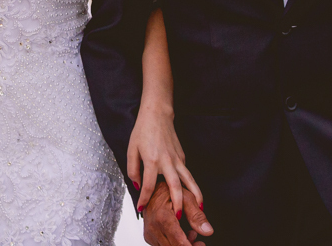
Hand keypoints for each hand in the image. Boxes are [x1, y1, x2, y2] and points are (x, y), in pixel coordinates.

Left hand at [128, 102, 201, 217]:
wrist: (157, 114)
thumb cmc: (143, 131)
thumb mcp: (131, 149)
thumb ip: (133, 168)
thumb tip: (137, 184)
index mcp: (152, 160)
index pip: (149, 186)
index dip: (144, 199)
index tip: (141, 209)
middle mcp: (167, 161)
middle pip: (175, 186)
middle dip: (177, 203)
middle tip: (178, 217)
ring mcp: (177, 158)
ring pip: (189, 180)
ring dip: (195, 194)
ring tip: (199, 208)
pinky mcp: (182, 156)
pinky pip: (187, 172)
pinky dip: (191, 184)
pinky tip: (191, 193)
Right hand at [143, 181, 211, 245]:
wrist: (151, 188)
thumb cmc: (168, 190)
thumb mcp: (186, 198)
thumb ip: (197, 216)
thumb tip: (208, 230)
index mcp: (163, 218)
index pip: (179, 243)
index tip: (201, 245)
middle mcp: (154, 228)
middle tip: (200, 242)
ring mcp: (150, 234)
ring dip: (182, 244)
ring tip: (191, 234)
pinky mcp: (149, 237)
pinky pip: (164, 245)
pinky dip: (174, 243)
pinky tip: (181, 234)